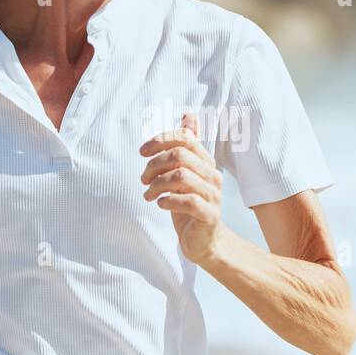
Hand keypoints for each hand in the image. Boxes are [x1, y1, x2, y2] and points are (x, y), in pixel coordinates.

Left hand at [139, 110, 224, 266]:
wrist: (203, 240)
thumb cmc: (188, 205)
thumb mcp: (184, 173)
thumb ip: (186, 146)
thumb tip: (188, 114)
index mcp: (206, 161)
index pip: (184, 139)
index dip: (161, 141)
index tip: (142, 152)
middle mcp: (213, 175)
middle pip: (180, 156)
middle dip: (154, 165)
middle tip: (142, 179)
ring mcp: (213, 195)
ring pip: (181, 177)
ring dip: (157, 184)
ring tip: (147, 194)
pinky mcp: (209, 215)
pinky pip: (188, 201)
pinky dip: (168, 201)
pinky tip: (160, 204)